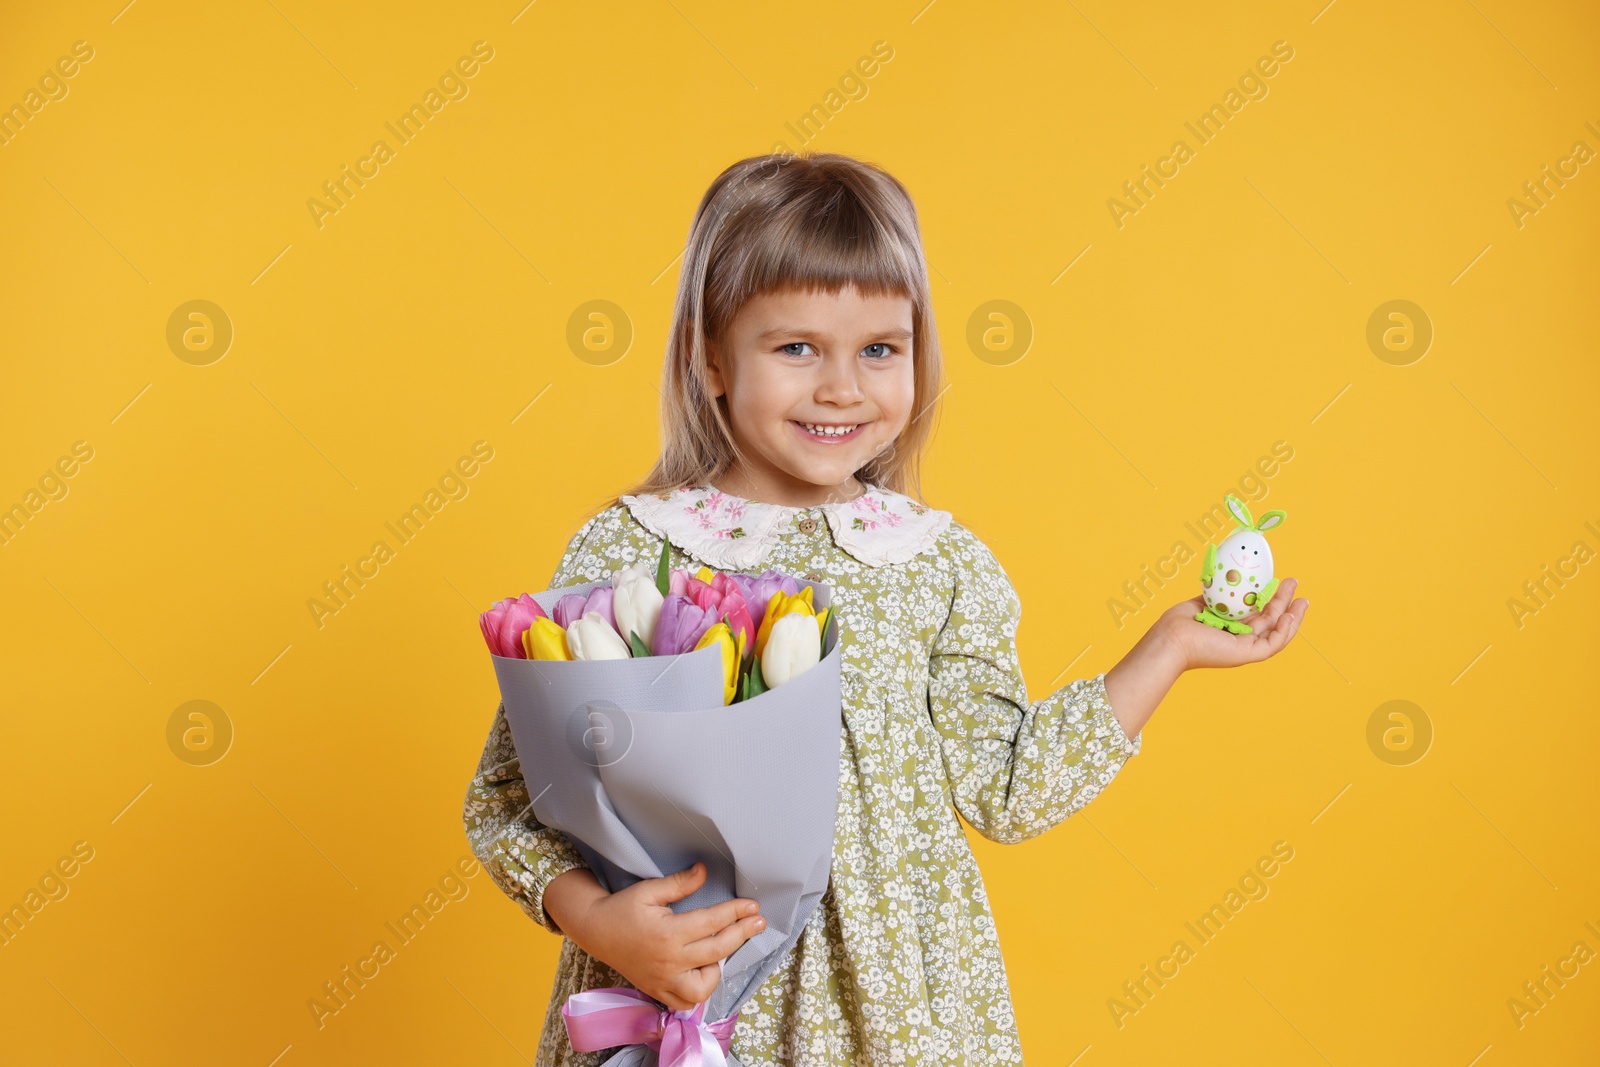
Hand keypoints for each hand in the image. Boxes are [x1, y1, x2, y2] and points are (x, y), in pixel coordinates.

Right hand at [555, 861, 765, 1011]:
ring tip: (721, 952)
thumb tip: (705, 870)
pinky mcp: (657, 991)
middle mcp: (668, 961)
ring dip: (718, 970)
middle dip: (742, 934)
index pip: (711, 922)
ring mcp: (662, 980)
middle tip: (759, 922)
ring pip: (703, 988)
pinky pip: (685, 1002)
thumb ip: (679, 884)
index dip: (734, 912)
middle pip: (717, 950)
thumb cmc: (622, 908)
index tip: (753, 905)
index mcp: (667, 933)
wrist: (595, 931)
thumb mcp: (649, 890)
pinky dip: (699, 992)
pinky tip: (704, 972)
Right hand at [1161, 577, 1308, 669]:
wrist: (1172, 640)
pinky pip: (1228, 589)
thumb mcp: (1246, 653)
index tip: (1302, 600)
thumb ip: (1270, 643)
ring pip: (1250, 599)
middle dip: (1282, 597)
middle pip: (1266, 612)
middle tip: (1292, 581)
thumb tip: (1288, 620)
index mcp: (1248, 644)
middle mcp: (1238, 630)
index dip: (1292, 615)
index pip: (1276, 628)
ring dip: (1265, 588)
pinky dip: (1239, 582)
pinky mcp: (1209, 601)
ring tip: (1278, 577)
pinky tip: (1250, 574)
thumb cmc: (1208, 650)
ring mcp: (1224, 615)